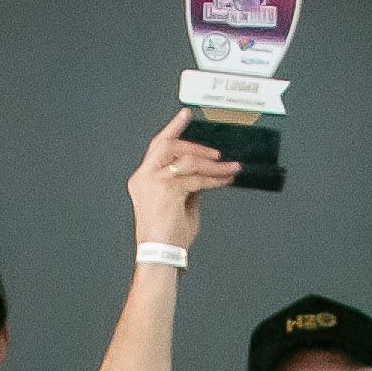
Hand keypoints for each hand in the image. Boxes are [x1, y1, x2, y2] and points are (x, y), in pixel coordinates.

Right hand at [127, 112, 238, 250]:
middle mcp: (144, 177)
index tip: (185, 114)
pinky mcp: (168, 190)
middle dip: (195, 144)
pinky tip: (225, 178)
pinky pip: (197, 177)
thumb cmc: (168, 236)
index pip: (157, 146)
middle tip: (216, 150)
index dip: (172, 128)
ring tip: (228, 167)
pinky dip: (215, 177)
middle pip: (169, 145)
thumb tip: (204, 172)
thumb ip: (187, 185)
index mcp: (143, 179)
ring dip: (212, 163)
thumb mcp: (179, 203)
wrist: (161, 255)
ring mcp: (154, 182)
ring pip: (188, 160)